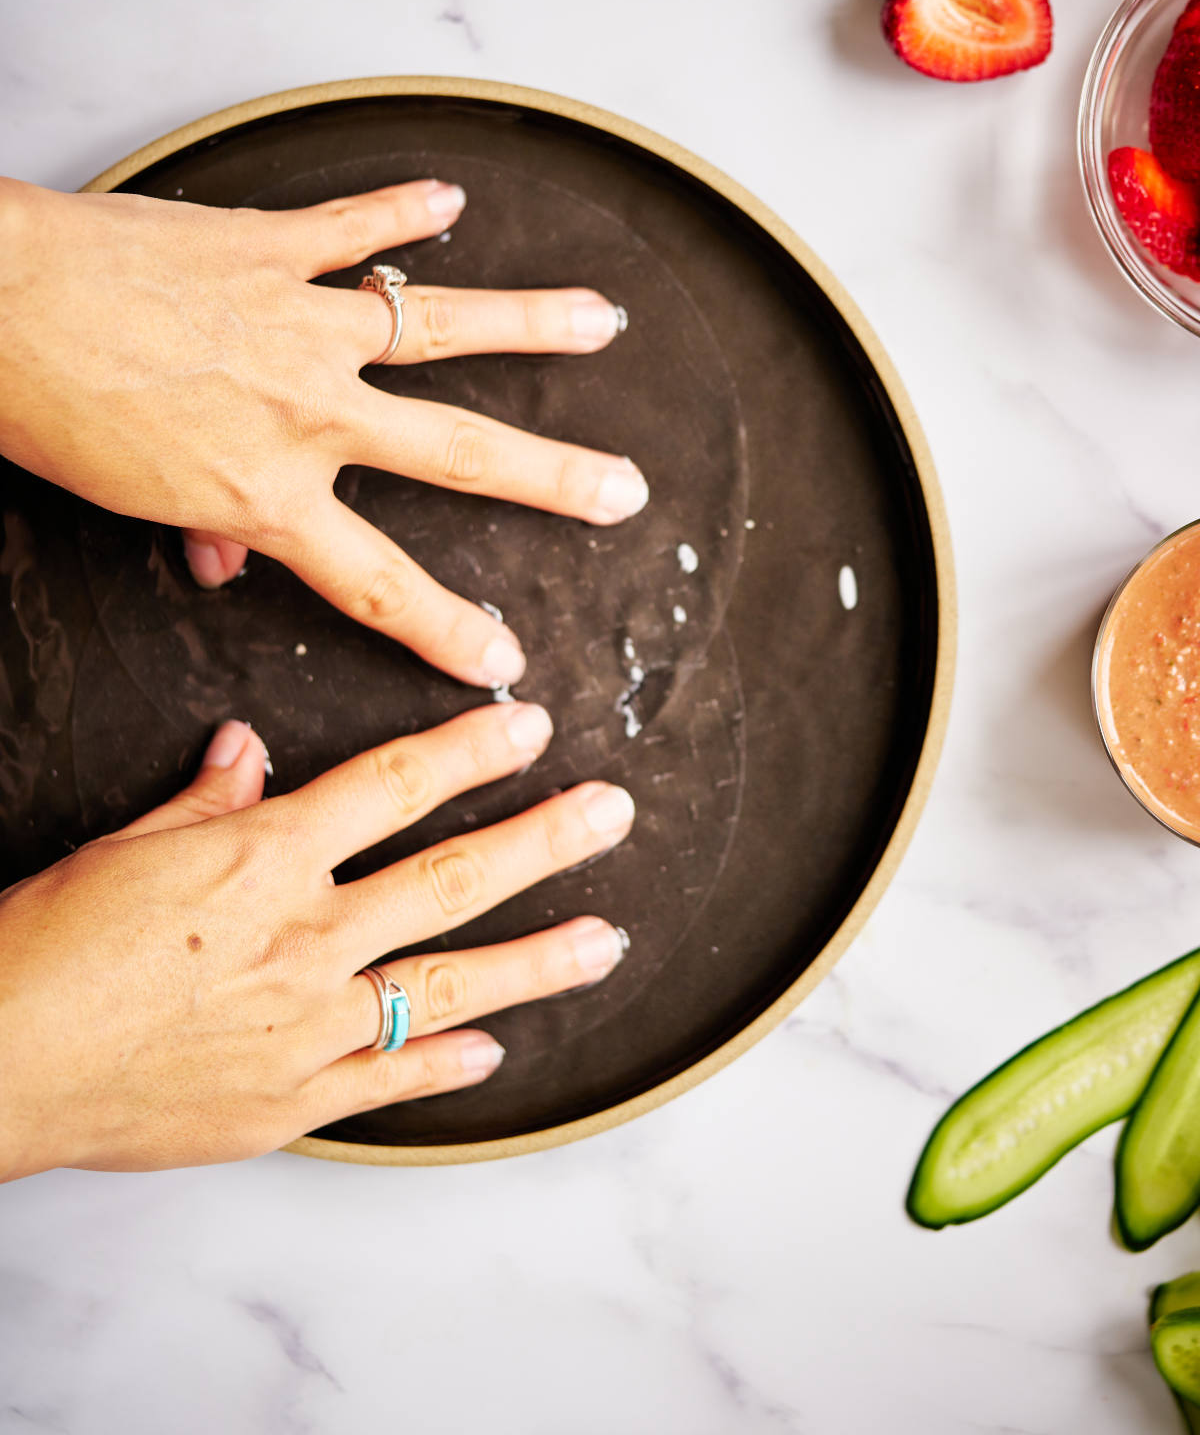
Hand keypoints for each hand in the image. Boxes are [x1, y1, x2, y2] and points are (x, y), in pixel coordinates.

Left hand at [0, 176, 646, 687]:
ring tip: (599, 322)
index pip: (379, 581)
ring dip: (530, 322)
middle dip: (554, 480)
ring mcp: (298, 324)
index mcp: (267, 491)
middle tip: (623, 492)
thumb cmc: (49, 408)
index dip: (447, 629)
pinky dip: (402, 209)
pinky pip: (351, 228)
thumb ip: (206, 532)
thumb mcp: (130, 502)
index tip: (504, 660)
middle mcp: (306, 412)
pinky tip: (449, 198)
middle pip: (458, 455)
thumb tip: (227, 564)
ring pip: (441, 325)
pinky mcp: (268, 250)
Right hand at [0, 703, 632, 1178]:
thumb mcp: (124, 846)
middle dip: (543, 839)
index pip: (392, 785)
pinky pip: (391, 1079)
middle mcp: (304, 938)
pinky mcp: (293, 1102)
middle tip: (610, 813)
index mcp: (263, 860)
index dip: (469, 750)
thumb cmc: (47, 948)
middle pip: (450, 878)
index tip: (526, 726)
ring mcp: (308, 1026)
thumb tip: (249, 751)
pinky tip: (496, 1054)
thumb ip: (206, 800)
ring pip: (447, 983)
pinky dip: (447, 1065)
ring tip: (606, 941)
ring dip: (537, 960)